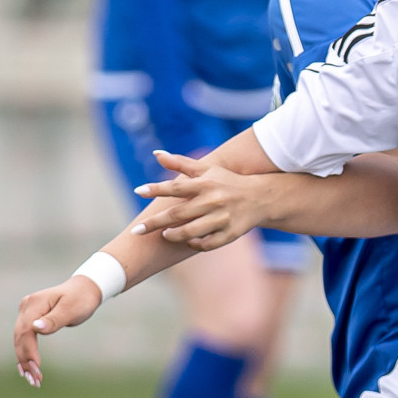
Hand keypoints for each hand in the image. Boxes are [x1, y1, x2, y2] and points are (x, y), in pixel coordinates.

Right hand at [13, 277, 101, 386]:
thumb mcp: (71, 309)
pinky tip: (26, 370)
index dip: (29, 350)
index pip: (26, 330)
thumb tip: (36, 328)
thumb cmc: (81, 299)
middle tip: (35, 380)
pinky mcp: (30, 319)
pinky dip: (26, 354)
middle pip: (20, 337)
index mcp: (35, 303)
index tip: (37, 368)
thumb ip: (54, 320)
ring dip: (25, 361)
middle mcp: (27, 306)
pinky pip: (25, 338)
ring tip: (33, 380)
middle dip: (26, 360)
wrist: (84, 290)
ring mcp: (27, 312)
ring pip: (20, 340)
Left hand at [132, 150, 261, 249]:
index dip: (156, 188)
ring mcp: (222, 219)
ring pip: (190, 232)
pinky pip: (207, 244)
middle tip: (137, 230)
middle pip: (177, 214)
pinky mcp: (230, 234)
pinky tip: (187, 241)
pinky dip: (195, 244)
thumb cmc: (227, 181)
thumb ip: (180, 163)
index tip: (138, 191)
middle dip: (154, 223)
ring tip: (164, 234)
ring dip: (173, 235)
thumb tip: (156, 153)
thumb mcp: (207, 169)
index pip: (175, 186)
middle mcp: (212, 201)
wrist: (260, 198)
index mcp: (205, 184)